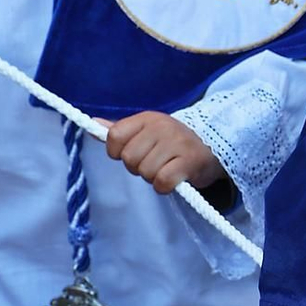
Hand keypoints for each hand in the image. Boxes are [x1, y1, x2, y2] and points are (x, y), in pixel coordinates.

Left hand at [104, 111, 221, 195]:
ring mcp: (177, 143)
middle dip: (138, 167)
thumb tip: (92, 122)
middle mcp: (162, 127)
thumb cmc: (173, 143)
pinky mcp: (189, 162)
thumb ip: (120, 130)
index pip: (115, 136)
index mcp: (148, 118)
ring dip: (152, 177)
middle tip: (153, 164)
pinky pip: (162, 182)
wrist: (212, 148)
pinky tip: (173, 180)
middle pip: (129, 158)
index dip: (116, 151)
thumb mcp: (147, 131)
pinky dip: (164, 186)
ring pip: (145, 172)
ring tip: (165, 169)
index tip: (130, 154)